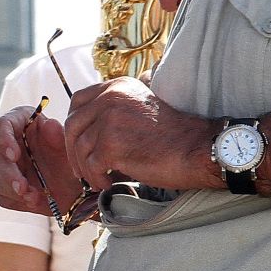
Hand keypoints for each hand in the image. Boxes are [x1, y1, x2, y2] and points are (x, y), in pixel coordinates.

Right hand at [0, 106, 75, 215]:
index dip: (3, 140)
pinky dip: (17, 201)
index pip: (1, 126)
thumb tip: (49, 124)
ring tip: (34, 197)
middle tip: (22, 186)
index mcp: (20, 124)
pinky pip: (2, 196)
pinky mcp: (5, 189)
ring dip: (13, 190)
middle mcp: (8, 144)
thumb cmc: (70, 159)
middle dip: (8, 174)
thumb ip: (59, 135)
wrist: (76, 188)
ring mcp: (4, 168)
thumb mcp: (69, 147)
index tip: (14, 155)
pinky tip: (34, 201)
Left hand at [61, 77, 212, 191]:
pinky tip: (107, 183)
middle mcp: (110, 97)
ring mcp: (109, 120)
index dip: (73, 124)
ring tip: (99, 179)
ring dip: (86, 169)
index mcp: (117, 86)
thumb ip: (115, 109)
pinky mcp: (112, 144)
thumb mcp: (140, 108)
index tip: (77, 142)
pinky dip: (96, 178)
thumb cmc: (172, 136)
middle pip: (72, 125)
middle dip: (72, 151)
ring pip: (80, 149)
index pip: (78, 101)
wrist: (198, 149)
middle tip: (80, 170)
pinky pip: (91, 166)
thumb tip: (86, 130)